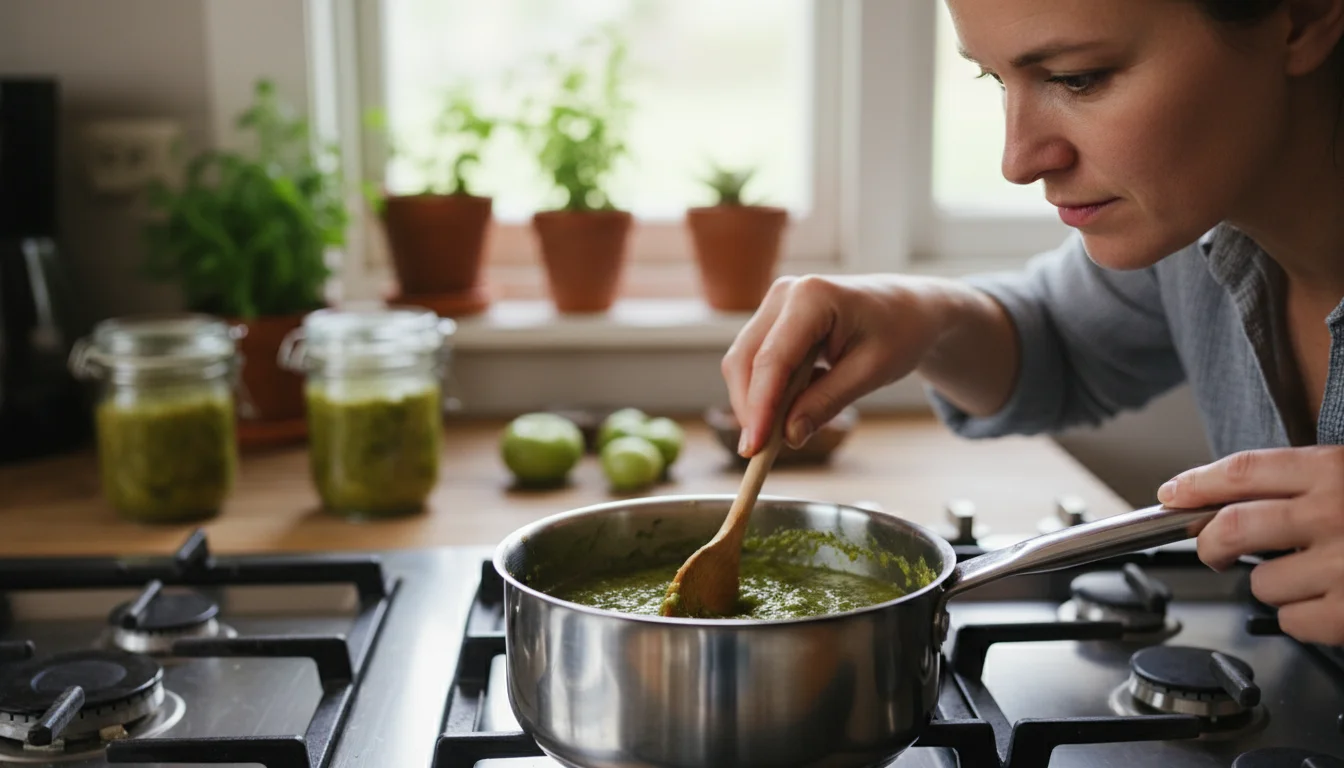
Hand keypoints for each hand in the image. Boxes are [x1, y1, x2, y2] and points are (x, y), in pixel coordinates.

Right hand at [722, 274, 942, 457]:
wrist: (910, 307)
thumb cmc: (899, 332)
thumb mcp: (871, 372)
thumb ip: (827, 402)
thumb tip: (789, 436)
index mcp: (812, 296)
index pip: (772, 359)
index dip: (759, 406)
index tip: (755, 448)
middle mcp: (785, 293)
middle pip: (745, 359)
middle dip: (749, 408)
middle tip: (759, 453)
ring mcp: (775, 304)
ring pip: (744, 362)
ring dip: (755, 401)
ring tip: (781, 432)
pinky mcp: (774, 319)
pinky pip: (756, 360)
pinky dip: (766, 390)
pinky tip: (793, 405)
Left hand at [1157, 446, 1343, 644]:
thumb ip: (1308, 483)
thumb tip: (1232, 498)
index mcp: (1336, 471)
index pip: (1244, 470)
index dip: (1198, 483)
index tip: (1173, 493)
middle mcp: (1335, 514)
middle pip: (1232, 527)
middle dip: (1210, 543)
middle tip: (1213, 550)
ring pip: (1261, 583)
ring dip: (1273, 586)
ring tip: (1312, 577)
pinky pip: (1294, 621)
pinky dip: (1303, 619)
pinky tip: (1331, 604)